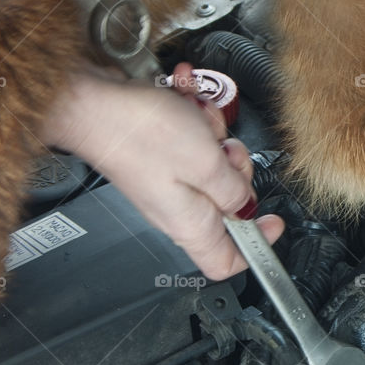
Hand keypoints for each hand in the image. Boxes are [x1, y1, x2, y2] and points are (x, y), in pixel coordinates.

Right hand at [41, 63, 283, 279]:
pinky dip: (194, 119)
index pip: (227, 263)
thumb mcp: (207, 163)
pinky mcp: (159, 156)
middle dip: (237, 171)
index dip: (256, 246)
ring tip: (201, 119)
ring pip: (213, 167)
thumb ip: (234, 189)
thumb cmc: (141, 133)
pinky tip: (187, 102)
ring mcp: (168, 182)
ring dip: (215, 136)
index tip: (273, 222)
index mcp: (191, 225)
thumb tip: (245, 203)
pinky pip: (192, 141)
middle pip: (228, 204)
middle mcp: (177, 209)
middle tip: (227, 151)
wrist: (92, 102)